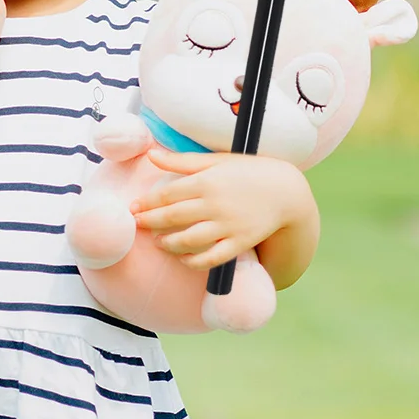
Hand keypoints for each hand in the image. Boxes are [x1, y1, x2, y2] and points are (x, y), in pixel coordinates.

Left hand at [131, 149, 314, 271]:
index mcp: (207, 181)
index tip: (133, 207)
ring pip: (188, 240)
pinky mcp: (239, 243)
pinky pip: (211, 258)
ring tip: (157, 242)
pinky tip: (182, 259)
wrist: (285, 191)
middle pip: (172, 217)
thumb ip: (182, 160)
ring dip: (167, 243)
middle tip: (136, 225)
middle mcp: (215, 204)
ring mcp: (227, 226)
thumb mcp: (216, 160)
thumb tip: (151, 156)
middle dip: (149, 222)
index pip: (167, 194)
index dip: (146, 202)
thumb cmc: (247, 171)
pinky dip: (193, 262)